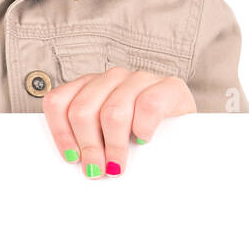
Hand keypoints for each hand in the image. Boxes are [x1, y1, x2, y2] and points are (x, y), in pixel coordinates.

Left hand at [43, 68, 195, 176]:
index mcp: (90, 86)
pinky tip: (143, 140)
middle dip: (89, 147)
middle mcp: (112, 78)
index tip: (71, 159)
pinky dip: (143, 128)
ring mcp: (140, 79)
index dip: (60, 133)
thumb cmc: (142, 138)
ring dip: (114, 146)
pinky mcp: (168, 86)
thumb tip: (74, 165)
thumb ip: (88, 141)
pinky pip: (148, 106)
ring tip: (117, 166)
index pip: (58, 102)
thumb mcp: (107, 137)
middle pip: (83, 111)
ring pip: (113, 112)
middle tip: (96, 170)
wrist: (189, 131)